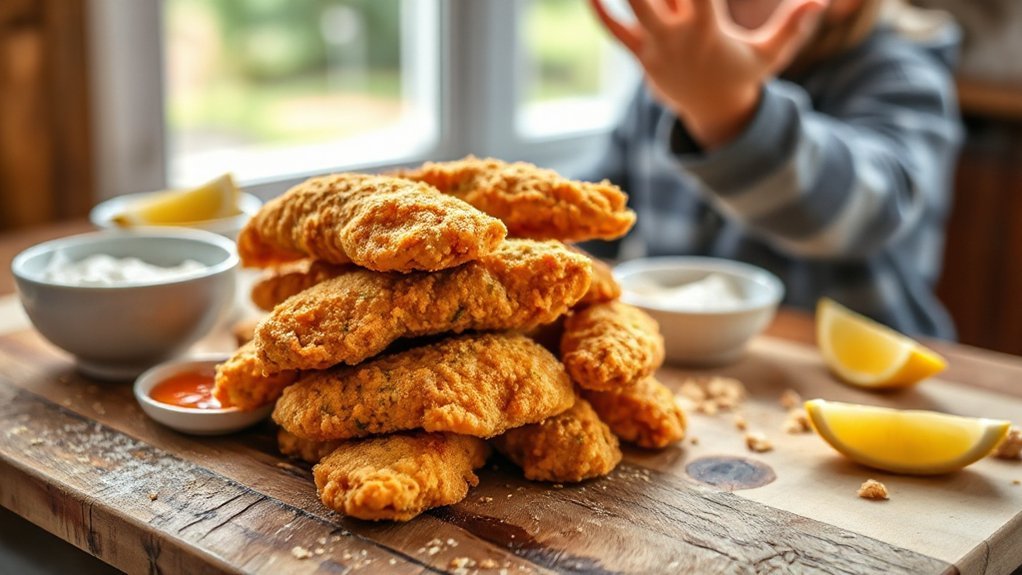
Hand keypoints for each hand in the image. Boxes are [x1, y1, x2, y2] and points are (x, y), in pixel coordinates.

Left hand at [591, 0, 824, 148]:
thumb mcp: (770, 54)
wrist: (714, 115)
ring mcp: (657, 46)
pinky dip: (601, 13)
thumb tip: (822, 1)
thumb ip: (793, 26)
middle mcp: (678, 35)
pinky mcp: (642, 56)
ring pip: (633, 6)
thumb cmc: (743, 77)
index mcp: (707, 29)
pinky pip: (615, 32)